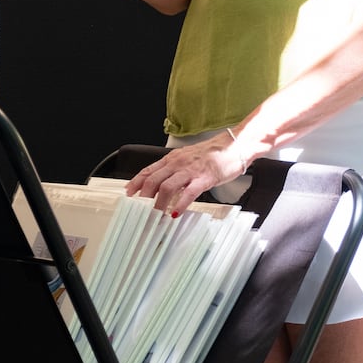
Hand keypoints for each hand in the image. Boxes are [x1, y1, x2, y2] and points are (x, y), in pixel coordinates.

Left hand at [125, 134, 250, 214]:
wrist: (234, 146)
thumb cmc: (213, 154)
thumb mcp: (188, 159)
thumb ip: (174, 170)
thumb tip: (162, 185)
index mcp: (173, 158)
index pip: (148, 170)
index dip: (136, 183)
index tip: (128, 194)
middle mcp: (178, 163)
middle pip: (153, 180)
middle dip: (143, 198)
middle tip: (139, 212)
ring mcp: (190, 170)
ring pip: (167, 187)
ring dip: (158, 204)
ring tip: (156, 217)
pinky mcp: (204, 178)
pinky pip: (188, 192)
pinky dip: (180, 204)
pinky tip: (175, 213)